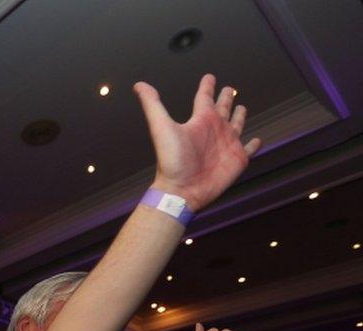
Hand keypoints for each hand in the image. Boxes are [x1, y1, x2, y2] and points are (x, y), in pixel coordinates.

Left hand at [135, 74, 260, 211]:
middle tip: (230, 88)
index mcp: (200, 121)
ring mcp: (228, 144)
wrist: (182, 189)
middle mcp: (215, 129)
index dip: (207, 86)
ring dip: (240, 116)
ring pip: (237, 125)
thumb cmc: (172, 160)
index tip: (210, 77)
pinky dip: (254, 144)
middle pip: (223, 108)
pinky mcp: (238, 158)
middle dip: (226, 98)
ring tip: (242, 107)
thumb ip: (152, 105)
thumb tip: (138, 85)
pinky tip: (257, 139)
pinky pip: (249, 148)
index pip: (204, 98)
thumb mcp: (161, 128)